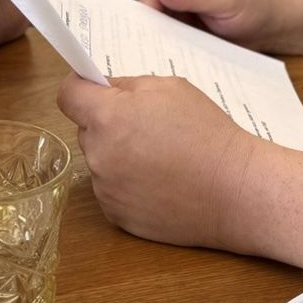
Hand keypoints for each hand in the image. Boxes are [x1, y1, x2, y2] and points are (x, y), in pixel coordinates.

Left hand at [56, 73, 265, 247]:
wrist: (234, 190)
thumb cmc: (207, 132)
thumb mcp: (170, 87)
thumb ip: (127, 85)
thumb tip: (103, 89)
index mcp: (108, 116)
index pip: (67, 94)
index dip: (79, 88)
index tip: (92, 90)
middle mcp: (98, 154)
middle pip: (86, 130)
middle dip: (108, 124)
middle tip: (147, 126)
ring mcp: (106, 190)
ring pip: (100, 162)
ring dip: (119, 156)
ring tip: (162, 158)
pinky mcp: (118, 217)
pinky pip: (112, 191)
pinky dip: (129, 185)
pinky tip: (162, 182)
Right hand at [137, 0, 284, 50]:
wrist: (270, 24)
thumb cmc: (254, 3)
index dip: (150, 5)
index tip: (154, 28)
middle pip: (151, 2)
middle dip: (153, 22)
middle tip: (155, 43)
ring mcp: (180, 4)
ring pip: (157, 21)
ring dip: (161, 34)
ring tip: (165, 51)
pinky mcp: (184, 22)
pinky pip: (168, 33)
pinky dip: (170, 42)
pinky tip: (174, 53)